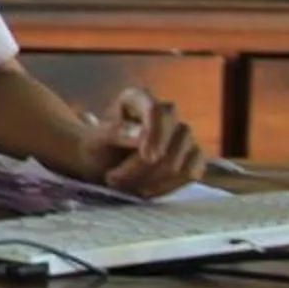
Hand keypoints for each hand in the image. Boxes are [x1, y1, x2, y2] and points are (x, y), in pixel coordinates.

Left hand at [73, 86, 203, 195]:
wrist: (103, 166)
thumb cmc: (96, 148)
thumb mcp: (95, 140)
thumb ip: (115, 133)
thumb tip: (143, 134)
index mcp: (138, 98)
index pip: (156, 109)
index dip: (156, 134)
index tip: (148, 157)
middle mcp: (166, 112)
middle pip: (172, 139)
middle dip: (143, 166)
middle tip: (113, 179)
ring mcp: (183, 135)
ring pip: (181, 160)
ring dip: (151, 180)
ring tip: (124, 185)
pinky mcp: (193, 157)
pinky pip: (190, 173)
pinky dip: (167, 186)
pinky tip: (146, 189)